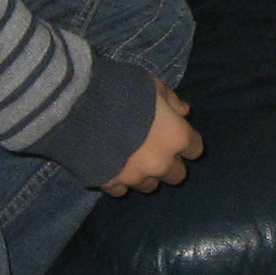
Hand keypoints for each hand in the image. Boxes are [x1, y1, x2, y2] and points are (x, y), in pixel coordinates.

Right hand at [102, 80, 200, 195]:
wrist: (80, 107)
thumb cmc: (122, 89)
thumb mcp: (152, 84)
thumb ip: (171, 100)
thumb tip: (184, 112)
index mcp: (176, 137)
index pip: (195, 149)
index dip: (186, 142)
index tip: (175, 135)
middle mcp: (160, 163)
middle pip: (176, 175)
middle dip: (169, 164)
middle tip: (154, 150)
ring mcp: (134, 177)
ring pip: (149, 186)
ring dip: (145, 174)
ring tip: (130, 158)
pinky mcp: (109, 184)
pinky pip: (120, 190)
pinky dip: (118, 180)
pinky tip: (110, 165)